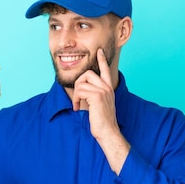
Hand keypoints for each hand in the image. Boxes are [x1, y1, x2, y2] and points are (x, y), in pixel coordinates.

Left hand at [72, 48, 129, 173]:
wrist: (107, 132)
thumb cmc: (101, 122)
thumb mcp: (97, 105)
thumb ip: (92, 96)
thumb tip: (81, 91)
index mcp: (108, 89)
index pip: (106, 70)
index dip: (102, 60)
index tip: (99, 52)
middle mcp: (107, 87)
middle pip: (88, 73)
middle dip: (78, 83)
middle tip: (77, 97)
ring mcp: (103, 91)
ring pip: (82, 82)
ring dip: (75, 94)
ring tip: (77, 105)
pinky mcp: (97, 96)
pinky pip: (80, 91)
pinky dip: (75, 100)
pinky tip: (77, 108)